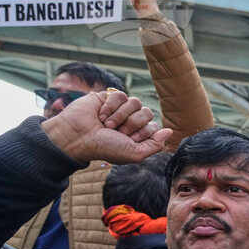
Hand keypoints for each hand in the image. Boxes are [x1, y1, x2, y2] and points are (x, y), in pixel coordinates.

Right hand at [41, 91, 171, 163]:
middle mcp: (130, 120)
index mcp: (138, 134)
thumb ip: (155, 144)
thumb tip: (170, 130)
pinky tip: (100, 114)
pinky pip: (120, 95)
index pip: (154, 126)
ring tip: (107, 124)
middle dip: (132, 124)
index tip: (126, 140)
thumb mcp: (134, 153)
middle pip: (147, 112)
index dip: (142, 133)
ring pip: (135, 102)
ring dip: (121, 116)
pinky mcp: (107, 97)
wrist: (78, 137)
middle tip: (116, 132)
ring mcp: (120, 108)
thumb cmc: (105, 148)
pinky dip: (111, 106)